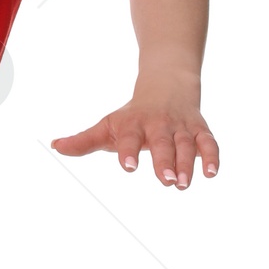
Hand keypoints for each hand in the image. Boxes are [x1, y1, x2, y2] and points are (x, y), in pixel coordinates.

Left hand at [51, 74, 218, 187]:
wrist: (166, 85)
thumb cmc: (132, 115)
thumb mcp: (107, 126)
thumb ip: (83, 140)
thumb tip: (55, 147)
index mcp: (134, 125)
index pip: (130, 138)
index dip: (129, 151)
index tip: (127, 167)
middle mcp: (158, 125)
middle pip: (162, 143)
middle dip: (164, 161)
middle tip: (165, 181)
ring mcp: (180, 128)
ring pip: (186, 145)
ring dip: (187, 164)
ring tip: (183, 183)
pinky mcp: (200, 130)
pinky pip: (208, 143)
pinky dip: (212, 157)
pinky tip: (211, 173)